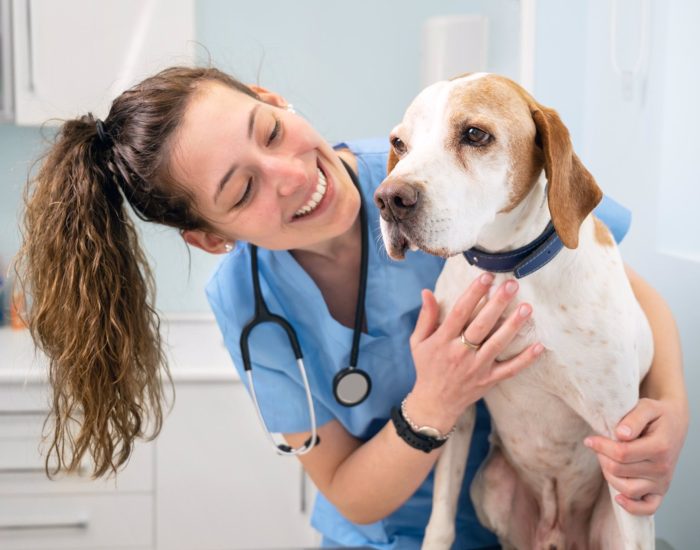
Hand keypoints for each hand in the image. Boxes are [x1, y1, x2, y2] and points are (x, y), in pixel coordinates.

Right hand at [407, 273, 543, 431]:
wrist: (434, 403)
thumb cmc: (427, 367)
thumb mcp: (418, 342)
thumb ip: (426, 317)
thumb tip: (427, 292)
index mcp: (442, 341)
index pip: (460, 312)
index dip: (473, 293)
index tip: (486, 276)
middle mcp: (460, 353)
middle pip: (481, 324)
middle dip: (497, 303)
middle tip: (511, 285)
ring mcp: (476, 368)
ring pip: (497, 344)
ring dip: (513, 325)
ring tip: (527, 307)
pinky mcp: (489, 380)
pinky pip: (510, 369)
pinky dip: (525, 359)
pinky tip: (539, 346)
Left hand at [584, 397, 688, 514]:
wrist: (674, 423)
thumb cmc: (657, 414)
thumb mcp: (647, 407)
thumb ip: (634, 418)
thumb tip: (621, 434)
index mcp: (659, 447)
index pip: (621, 453)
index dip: (601, 446)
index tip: (590, 439)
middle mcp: (662, 468)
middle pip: (619, 470)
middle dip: (602, 457)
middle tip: (598, 445)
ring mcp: (662, 482)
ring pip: (627, 489)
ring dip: (609, 475)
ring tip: (606, 460)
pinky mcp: (660, 491)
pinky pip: (648, 508)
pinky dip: (632, 507)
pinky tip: (618, 497)